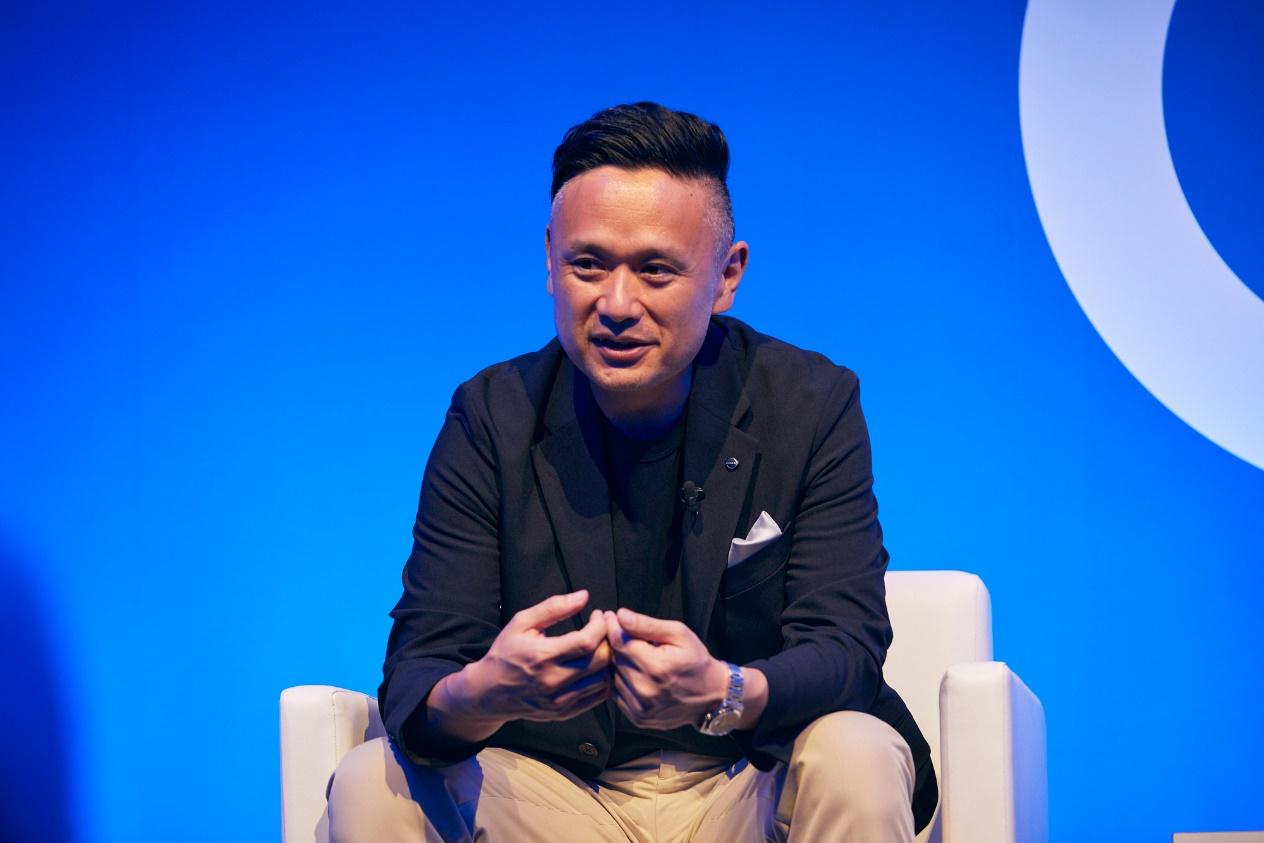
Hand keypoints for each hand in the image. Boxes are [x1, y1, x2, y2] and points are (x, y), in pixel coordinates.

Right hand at [453, 590, 611, 725]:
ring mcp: (559, 700)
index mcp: (542, 656)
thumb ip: (553, 607)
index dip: (600, 625)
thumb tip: (583, 596)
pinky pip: (597, 697)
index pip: (587, 641)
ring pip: (603, 680)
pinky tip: (595, 666)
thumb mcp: (522, 623)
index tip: (599, 615)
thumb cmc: (505, 652)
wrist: (488, 692)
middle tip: (604, 628)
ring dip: (608, 660)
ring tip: (601, 646)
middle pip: (600, 660)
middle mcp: (552, 681)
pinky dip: (603, 680)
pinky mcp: (563, 713)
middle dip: (608, 640)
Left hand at [603, 608, 729, 729]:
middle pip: (613, 658)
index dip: (612, 626)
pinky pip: (616, 693)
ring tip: (628, 650)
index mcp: (656, 667)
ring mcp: (641, 708)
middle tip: (617, 629)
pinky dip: (620, 679)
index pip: (619, 642)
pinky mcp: (638, 718)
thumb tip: (621, 616)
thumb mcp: (678, 634)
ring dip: (616, 661)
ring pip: (613, 676)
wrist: (710, 696)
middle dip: (613, 641)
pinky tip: (632, 670)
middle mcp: (646, 690)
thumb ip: (647, 625)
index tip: (610, 615)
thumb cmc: (696, 660)